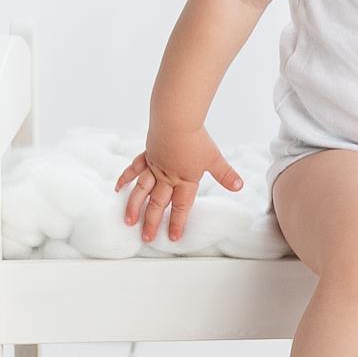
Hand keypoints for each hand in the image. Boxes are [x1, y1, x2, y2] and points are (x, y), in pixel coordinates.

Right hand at [115, 124, 243, 242]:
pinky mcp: (147, 155)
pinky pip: (134, 169)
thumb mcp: (215, 158)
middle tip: (146, 238)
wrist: (177, 119)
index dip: (177, 223)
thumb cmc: (196, 138)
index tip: (172, 237)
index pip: (181, 206)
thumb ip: (225, 174)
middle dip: (151, 222)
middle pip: (158, 203)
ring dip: (135, 206)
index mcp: (184, 180)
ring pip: (142, 190)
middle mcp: (166, 177)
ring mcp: (154, 167)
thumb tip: (239, 186)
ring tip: (128, 220)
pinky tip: (118, 189)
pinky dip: (125, 178)